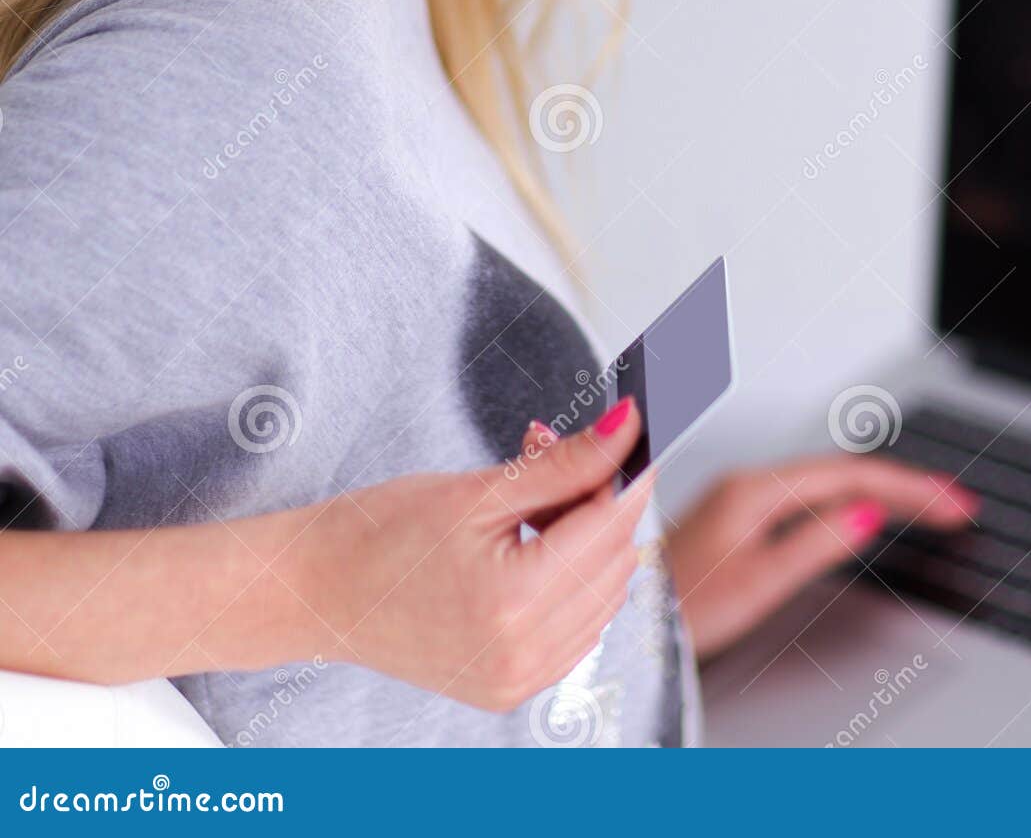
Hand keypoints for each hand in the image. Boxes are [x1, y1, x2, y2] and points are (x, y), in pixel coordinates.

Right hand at [295, 396, 653, 711]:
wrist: (316, 591)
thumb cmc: (380, 533)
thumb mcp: (479, 489)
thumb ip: (564, 463)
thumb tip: (627, 426)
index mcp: (514, 602)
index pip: (610, 526)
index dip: (625, 473)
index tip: (630, 431)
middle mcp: (524, 655)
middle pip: (614, 560)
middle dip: (600, 499)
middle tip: (553, 451)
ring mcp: (519, 680)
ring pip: (603, 594)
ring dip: (588, 539)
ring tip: (532, 500)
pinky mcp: (510, 688)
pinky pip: (577, 628)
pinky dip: (572, 581)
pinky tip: (533, 546)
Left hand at [664, 453, 977, 658]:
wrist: (627, 616)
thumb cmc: (678, 605)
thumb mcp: (756, 582)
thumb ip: (815, 544)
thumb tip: (871, 514)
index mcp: (758, 489)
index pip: (852, 475)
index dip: (909, 486)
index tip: (954, 501)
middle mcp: (750, 482)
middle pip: (845, 471)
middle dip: (906, 483)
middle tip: (957, 503)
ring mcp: (744, 496)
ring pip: (829, 480)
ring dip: (883, 487)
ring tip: (929, 503)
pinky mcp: (740, 515)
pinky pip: (811, 493)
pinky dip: (852, 497)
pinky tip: (868, 509)